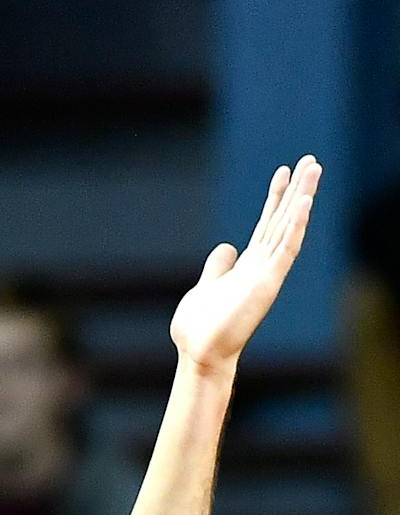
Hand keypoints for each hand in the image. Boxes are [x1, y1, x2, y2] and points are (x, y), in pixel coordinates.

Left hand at [170, 156, 319, 371]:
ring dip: (302, 198)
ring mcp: (267, 272)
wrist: (199, 353)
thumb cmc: (201, 327)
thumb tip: (226, 247)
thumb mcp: (206, 286)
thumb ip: (218, 267)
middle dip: (297, 189)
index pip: (267, 224)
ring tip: (314, 170)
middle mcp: (262, 265)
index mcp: (248, 265)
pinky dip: (296, 225)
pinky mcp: (267, 282)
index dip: (275, 198)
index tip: (284, 171)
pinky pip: (286, 248)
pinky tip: (304, 202)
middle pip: (283, 219)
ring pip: (289, 227)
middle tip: (311, 161)